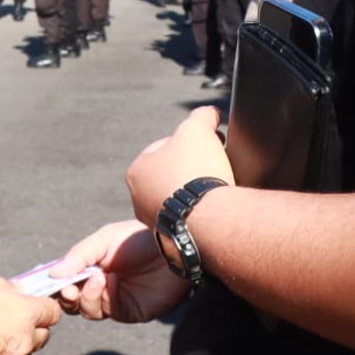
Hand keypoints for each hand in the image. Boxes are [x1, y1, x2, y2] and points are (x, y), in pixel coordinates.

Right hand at [0, 270, 60, 354]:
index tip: (33, 305)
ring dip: (16, 344)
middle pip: (43, 334)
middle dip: (32, 326)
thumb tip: (16, 290)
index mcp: (24, 313)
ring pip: (25, 352)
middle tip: (11, 319)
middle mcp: (24, 340)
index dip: (44, 306)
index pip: (53, 311)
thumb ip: (1, 284)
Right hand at [52, 219, 189, 322]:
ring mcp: (116, 301)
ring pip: (89, 311)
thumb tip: (53, 275)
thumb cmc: (138, 237)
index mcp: (91, 269)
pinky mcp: (133, 311)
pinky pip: (111, 311)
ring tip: (98, 277)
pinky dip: (107, 297)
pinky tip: (112, 280)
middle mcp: (101, 287)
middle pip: (74, 303)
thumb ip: (78, 256)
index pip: (66, 283)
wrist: (171, 245)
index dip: (56, 286)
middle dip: (67, 298)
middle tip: (68, 289)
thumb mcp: (103, 240)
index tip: (48, 283)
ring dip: (88, 296)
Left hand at [126, 107, 232, 226]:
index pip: (165, 147)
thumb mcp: (198, 128)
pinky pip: (190, 218)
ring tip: (218, 185)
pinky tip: (215, 207)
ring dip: (197, 189)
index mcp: (137, 170)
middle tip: (215, 162)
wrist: (209, 221)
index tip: (210, 141)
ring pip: (180, 197)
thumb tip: (210, 113)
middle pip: (172, 173)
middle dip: (194, 165)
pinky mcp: (175, 240)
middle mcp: (139, 199)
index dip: (190, 140)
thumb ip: (202, 115)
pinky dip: (202, 211)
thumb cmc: (196, 171)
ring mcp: (156, 222)